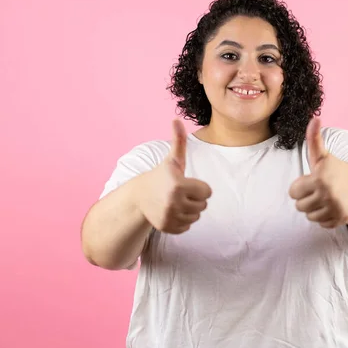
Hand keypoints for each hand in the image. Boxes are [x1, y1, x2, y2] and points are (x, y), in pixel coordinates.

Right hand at [136, 119, 211, 233]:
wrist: (139, 197)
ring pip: (196, 216)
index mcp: (178, 185)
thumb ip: (178, 141)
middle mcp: (174, 202)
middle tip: (180, 193)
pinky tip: (172, 212)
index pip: (208, 192)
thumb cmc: (161, 176)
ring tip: (176, 201)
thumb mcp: (172, 160)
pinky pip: (187, 226)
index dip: (199, 187)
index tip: (187, 183)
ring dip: (190, 210)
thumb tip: (177, 119)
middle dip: (195, 199)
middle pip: (204, 205)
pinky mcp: (167, 228)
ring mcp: (170, 217)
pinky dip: (182, 220)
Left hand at [289, 118, 347, 227]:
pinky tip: (332, 207)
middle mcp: (327, 194)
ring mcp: (335, 208)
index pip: (293, 192)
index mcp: (319, 178)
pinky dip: (325, 217)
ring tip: (325, 198)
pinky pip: (321, 224)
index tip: (311, 180)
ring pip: (309, 216)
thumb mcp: (322, 155)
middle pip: (299, 206)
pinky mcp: (340, 219)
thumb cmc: (334, 169)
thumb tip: (314, 117)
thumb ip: (314, 138)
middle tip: (319, 190)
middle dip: (306, 198)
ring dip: (314, 209)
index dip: (300, 186)